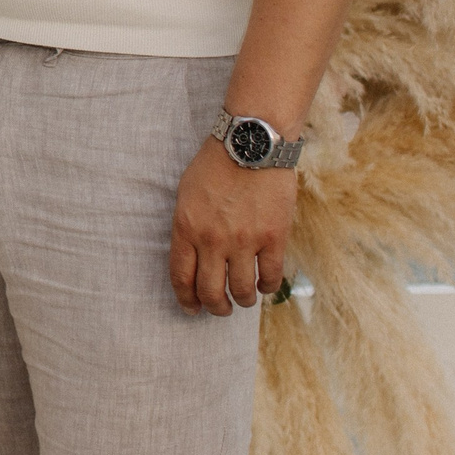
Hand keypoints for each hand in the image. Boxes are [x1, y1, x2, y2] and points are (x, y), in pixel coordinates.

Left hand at [170, 143, 295, 314]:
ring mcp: (244, 241)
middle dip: (216, 307)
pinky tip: (265, 284)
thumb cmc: (215, 165)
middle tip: (221, 309)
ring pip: (242, 290)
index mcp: (186, 228)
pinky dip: (268, 287)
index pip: (182, 277)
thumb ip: (187, 227)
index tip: (192, 309)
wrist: (251, 144)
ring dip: (243, 300)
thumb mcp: (186, 194)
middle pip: (211, 291)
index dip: (187, 299)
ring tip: (245, 298)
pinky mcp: (273, 238)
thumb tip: (192, 259)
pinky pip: (271, 277)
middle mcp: (212, 239)